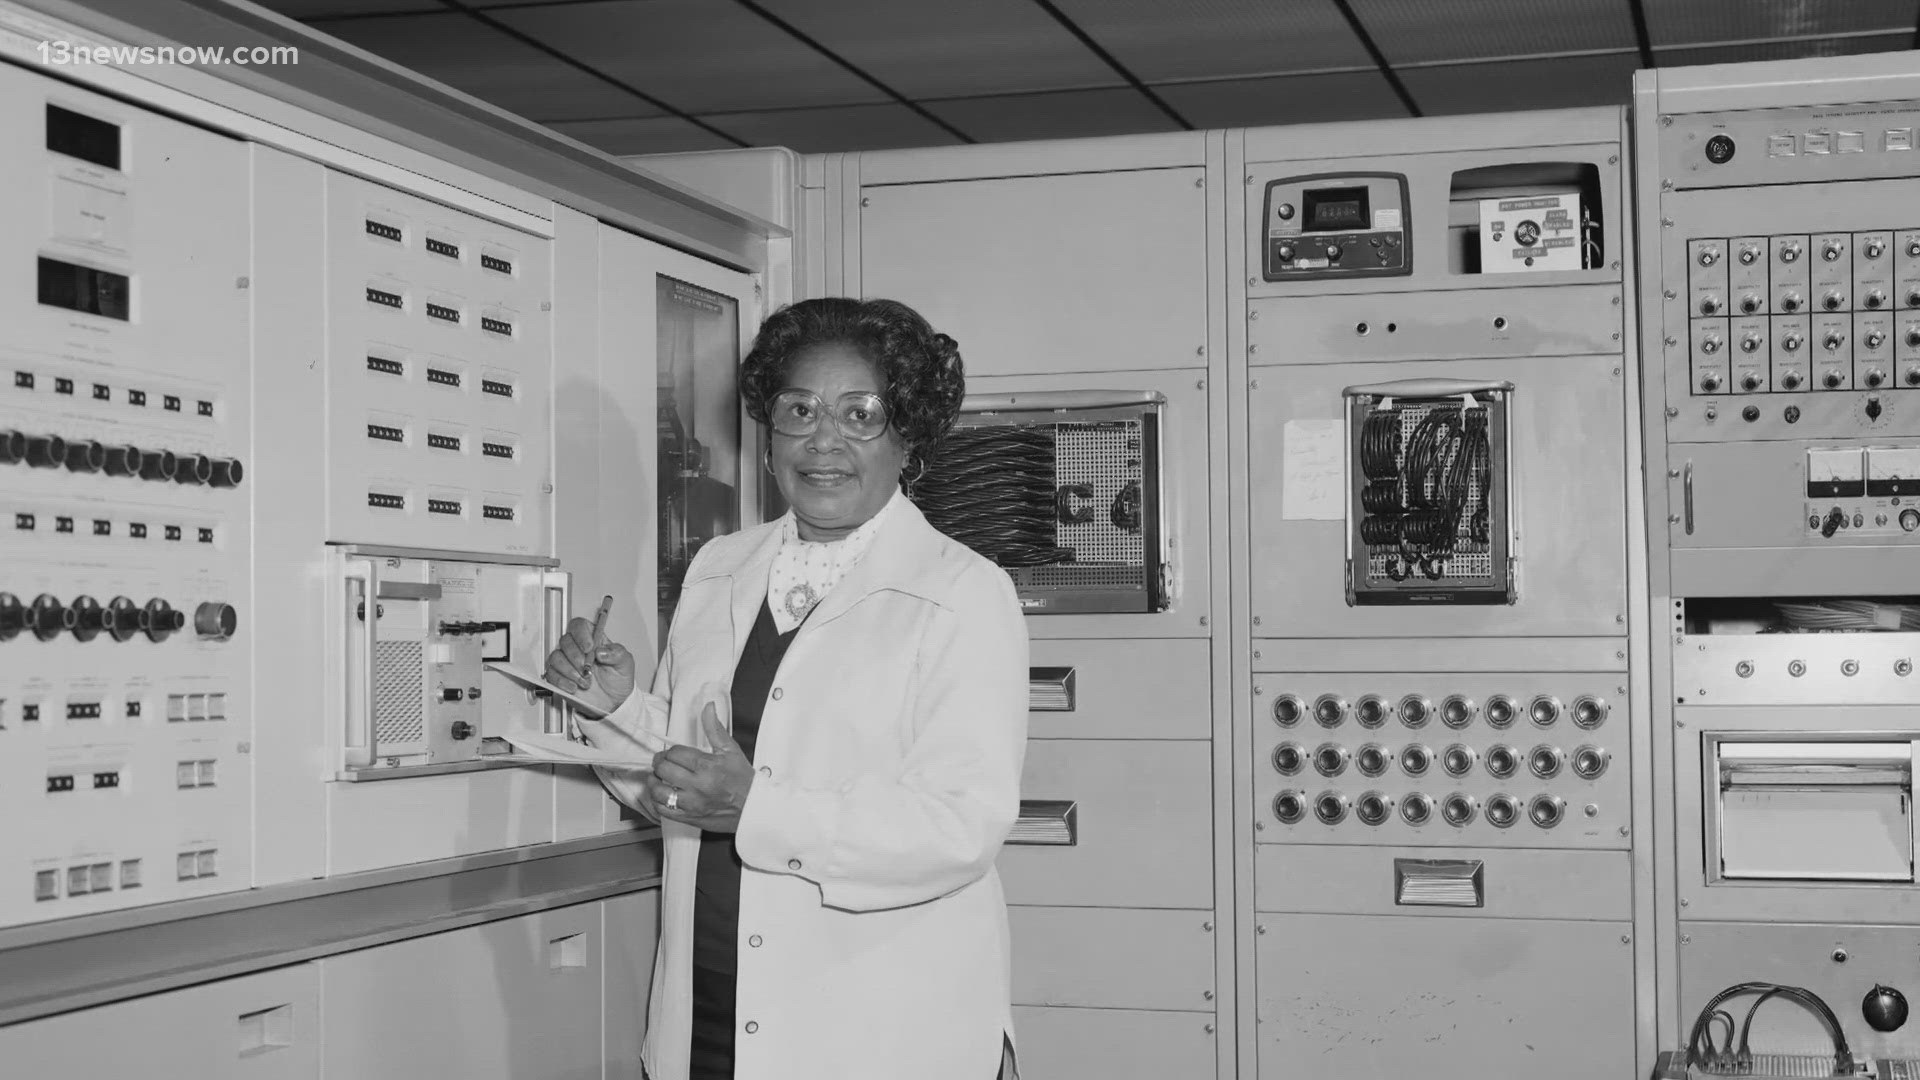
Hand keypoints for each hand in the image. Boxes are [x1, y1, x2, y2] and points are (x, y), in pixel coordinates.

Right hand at [544, 595, 634, 718]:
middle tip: (588, 669)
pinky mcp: (559, 677)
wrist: (614, 701)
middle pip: (565, 641)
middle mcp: (577, 648)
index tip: (589, 647)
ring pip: (555, 657)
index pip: (578, 625)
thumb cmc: (618, 678)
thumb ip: (616, 653)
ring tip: (585, 681)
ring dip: (570, 671)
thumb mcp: (625, 663)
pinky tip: (574, 686)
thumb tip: (601, 651)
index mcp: (592, 639)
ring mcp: (566, 663)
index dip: (581, 634)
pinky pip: (551, 674)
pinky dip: (562, 681)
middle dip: (576, 657)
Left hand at [648, 704, 754, 832]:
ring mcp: (692, 803)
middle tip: (664, 763)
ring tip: (659, 778)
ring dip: (655, 782)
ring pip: (658, 791)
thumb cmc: (743, 781)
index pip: (674, 753)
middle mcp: (698, 785)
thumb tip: (708, 708)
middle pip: (663, 769)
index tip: (673, 754)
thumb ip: (715, 728)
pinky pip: (663, 810)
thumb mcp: (731, 750)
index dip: (671, 751)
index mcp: (707, 766)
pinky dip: (658, 802)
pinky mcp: (689, 817)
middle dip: (660, 763)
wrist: (754, 808)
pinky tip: (663, 795)